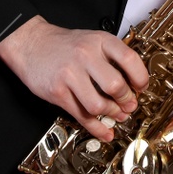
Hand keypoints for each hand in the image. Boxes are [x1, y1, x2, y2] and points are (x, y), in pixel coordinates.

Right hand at [0, 15, 148, 142]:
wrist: (31, 43)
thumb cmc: (64, 45)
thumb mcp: (92, 41)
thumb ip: (111, 59)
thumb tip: (132, 86)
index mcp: (100, 41)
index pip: (130, 60)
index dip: (140, 78)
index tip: (141, 88)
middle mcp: (86, 55)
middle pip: (116, 86)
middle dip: (126, 101)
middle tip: (128, 105)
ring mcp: (70, 74)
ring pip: (98, 105)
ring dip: (110, 114)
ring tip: (114, 115)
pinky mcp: (58, 92)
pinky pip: (81, 115)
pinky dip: (96, 128)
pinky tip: (104, 132)